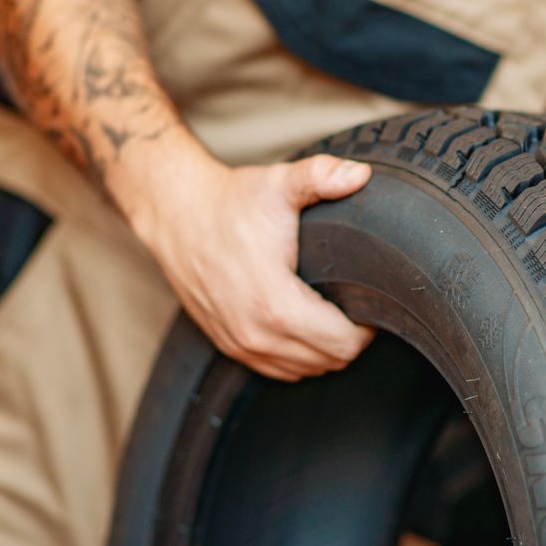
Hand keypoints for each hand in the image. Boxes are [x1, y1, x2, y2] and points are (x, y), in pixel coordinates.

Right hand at [120, 140, 376, 380]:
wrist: (176, 214)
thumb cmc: (229, 202)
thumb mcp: (279, 183)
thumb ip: (323, 176)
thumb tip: (360, 174)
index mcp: (274, 304)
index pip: (341, 344)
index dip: (365, 328)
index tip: (369, 304)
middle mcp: (254, 333)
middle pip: (328, 362)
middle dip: (350, 339)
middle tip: (356, 307)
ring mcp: (238, 343)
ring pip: (303, 371)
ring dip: (324, 351)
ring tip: (333, 317)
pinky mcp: (227, 345)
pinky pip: (276, 370)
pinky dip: (297, 357)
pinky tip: (306, 329)